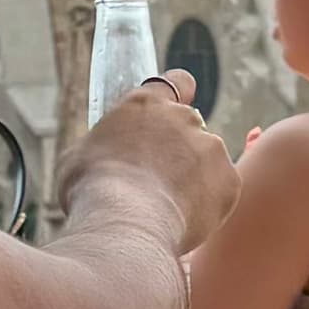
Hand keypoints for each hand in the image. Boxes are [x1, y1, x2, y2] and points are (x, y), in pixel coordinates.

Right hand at [64, 73, 235, 254]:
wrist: (124, 226)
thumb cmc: (92, 193)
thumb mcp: (79, 157)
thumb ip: (103, 145)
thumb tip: (102, 154)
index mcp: (145, 104)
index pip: (176, 82)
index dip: (178, 95)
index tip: (171, 113)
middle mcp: (184, 117)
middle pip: (190, 127)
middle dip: (179, 149)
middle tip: (157, 180)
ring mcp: (211, 147)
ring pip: (207, 161)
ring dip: (194, 178)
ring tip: (166, 208)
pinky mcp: (229, 180)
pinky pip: (221, 190)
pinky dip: (208, 204)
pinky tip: (182, 220)